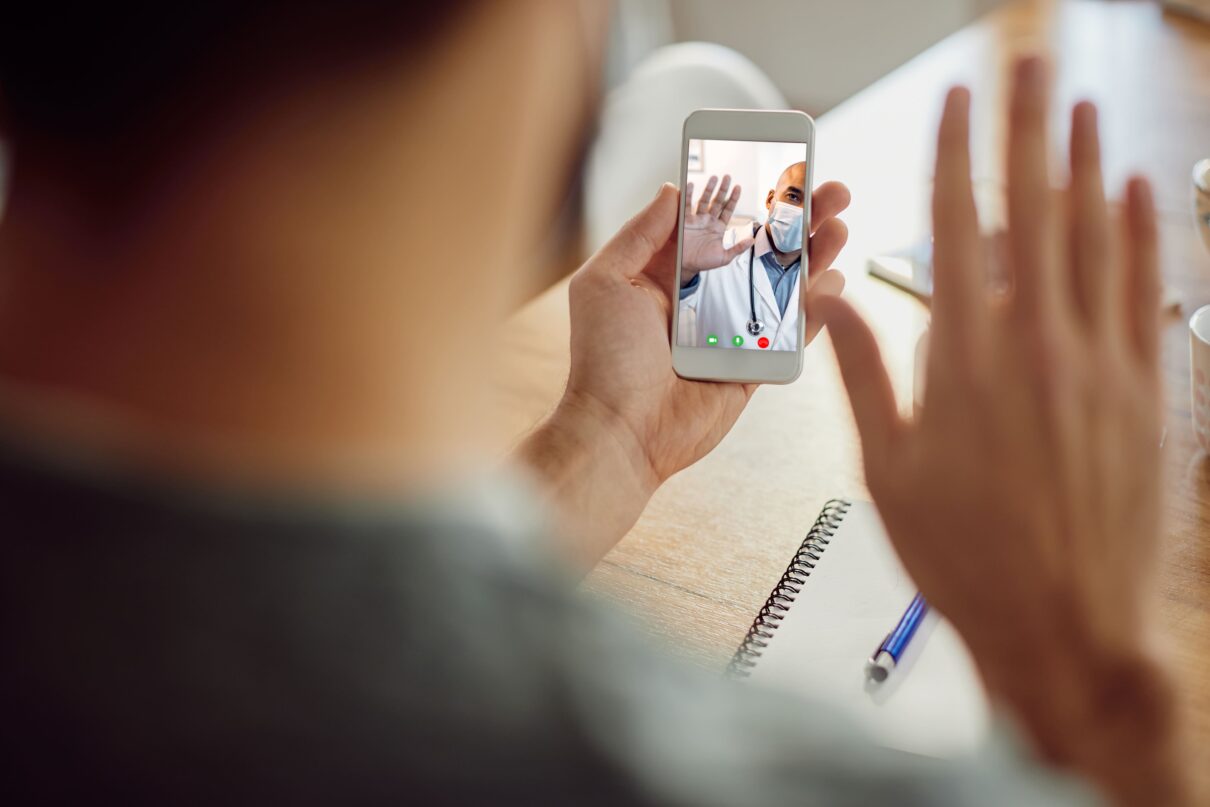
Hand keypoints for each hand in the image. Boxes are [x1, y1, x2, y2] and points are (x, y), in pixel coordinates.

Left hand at [518, 180, 848, 569]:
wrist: (619, 432)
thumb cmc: (602, 360)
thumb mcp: (605, 281)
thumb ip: (640, 233)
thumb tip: (672, 187)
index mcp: (669, 272)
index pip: (717, 221)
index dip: (748, 193)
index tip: (778, 163)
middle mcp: (704, 296)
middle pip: (761, 247)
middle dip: (797, 217)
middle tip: (830, 190)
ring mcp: (732, 330)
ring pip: (784, 284)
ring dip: (815, 254)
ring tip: (839, 227)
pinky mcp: (753, 367)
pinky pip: (791, 334)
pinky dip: (816, 309)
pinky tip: (833, 281)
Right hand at [680, 174, 753, 277]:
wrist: (685, 266)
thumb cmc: (703, 262)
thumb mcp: (724, 257)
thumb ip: (738, 248)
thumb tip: (751, 240)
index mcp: (718, 228)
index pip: (727, 210)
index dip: (733, 199)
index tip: (738, 187)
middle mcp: (708, 221)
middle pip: (717, 201)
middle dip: (722, 189)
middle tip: (727, 177)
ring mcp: (696, 220)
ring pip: (704, 200)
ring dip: (709, 189)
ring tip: (714, 178)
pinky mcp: (684, 221)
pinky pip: (686, 205)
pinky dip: (687, 195)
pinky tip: (690, 185)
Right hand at [815, 59, 1187, 804]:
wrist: (1065, 626)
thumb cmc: (966, 557)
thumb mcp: (885, 469)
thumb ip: (861, 372)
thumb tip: (826, 302)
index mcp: (961, 361)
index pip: (955, 227)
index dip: (957, 154)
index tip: (958, 101)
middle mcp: (1035, 346)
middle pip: (1032, 208)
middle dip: (1026, 126)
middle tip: (1028, 63)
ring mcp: (1099, 363)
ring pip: (1095, 236)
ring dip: (1087, 162)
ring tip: (1080, 104)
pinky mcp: (1145, 389)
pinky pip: (1145, 289)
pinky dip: (1142, 232)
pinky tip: (1136, 189)